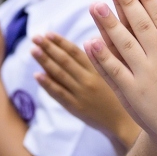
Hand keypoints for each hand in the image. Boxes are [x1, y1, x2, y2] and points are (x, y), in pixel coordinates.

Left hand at [30, 32, 140, 153]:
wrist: (123, 121)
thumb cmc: (121, 92)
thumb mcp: (117, 71)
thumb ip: (103, 57)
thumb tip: (89, 39)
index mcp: (99, 69)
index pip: (75, 52)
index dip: (61, 42)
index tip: (48, 33)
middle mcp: (88, 80)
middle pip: (65, 61)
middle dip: (48, 48)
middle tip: (35, 37)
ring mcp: (80, 94)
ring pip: (59, 75)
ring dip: (45, 62)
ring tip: (33, 50)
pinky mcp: (75, 107)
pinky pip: (59, 93)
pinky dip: (47, 84)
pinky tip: (37, 74)